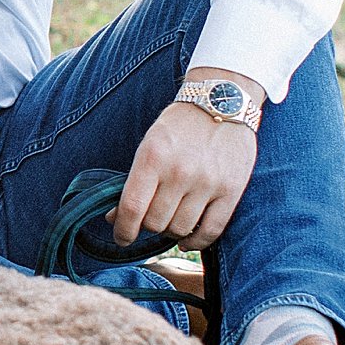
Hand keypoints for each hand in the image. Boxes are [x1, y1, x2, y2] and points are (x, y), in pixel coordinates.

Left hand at [113, 72, 262, 251]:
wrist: (222, 103)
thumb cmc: (179, 126)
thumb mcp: (148, 145)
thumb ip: (133, 181)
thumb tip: (114, 217)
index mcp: (153, 157)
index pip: (132, 208)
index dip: (123, 231)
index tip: (121, 238)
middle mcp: (179, 172)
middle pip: (155, 223)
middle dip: (147, 226)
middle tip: (150, 218)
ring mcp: (207, 182)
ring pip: (179, 229)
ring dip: (170, 232)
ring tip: (169, 221)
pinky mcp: (231, 191)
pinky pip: (210, 231)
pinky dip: (195, 241)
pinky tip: (187, 239)